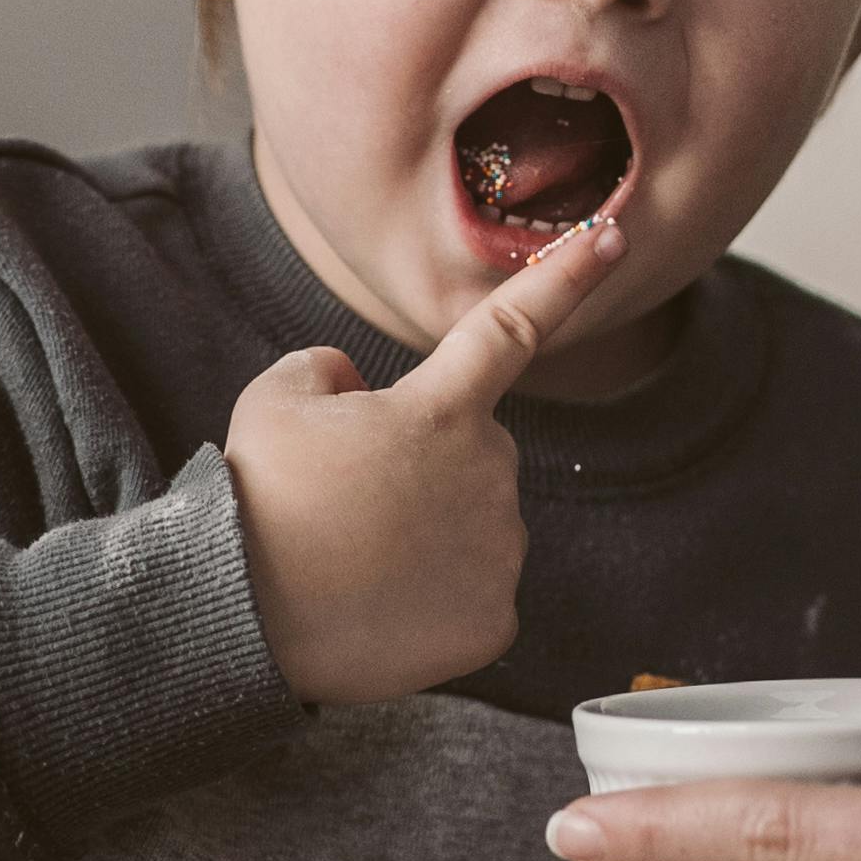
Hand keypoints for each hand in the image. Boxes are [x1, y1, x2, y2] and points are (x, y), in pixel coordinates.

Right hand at [228, 215, 624, 704]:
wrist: (246, 614)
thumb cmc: (259, 498)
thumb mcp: (274, 398)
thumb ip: (328, 371)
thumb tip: (359, 391)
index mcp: (442, 409)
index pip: (513, 326)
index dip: (566, 278)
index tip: (615, 238)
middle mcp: (490, 473)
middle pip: (473, 453)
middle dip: (425, 467)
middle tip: (350, 502)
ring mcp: (500, 551)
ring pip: (476, 527)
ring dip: (430, 535)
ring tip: (356, 558)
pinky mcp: (496, 621)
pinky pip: (474, 596)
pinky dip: (434, 601)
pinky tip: (381, 606)